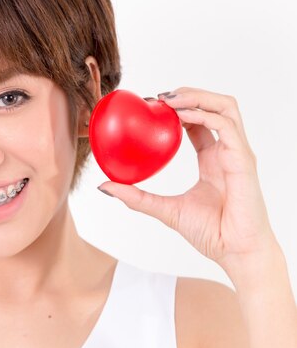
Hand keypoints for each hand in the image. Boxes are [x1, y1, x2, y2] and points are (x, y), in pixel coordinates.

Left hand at [98, 87, 276, 271]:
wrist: (234, 253)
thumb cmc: (210, 233)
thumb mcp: (164, 209)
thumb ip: (136, 197)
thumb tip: (104, 186)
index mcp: (213, 158)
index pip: (198, 121)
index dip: (177, 108)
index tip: (150, 104)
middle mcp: (227, 151)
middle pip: (213, 106)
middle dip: (188, 94)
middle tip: (157, 97)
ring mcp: (237, 153)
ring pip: (225, 107)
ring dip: (197, 97)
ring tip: (169, 100)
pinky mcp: (243, 160)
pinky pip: (226, 126)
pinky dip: (204, 115)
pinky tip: (182, 117)